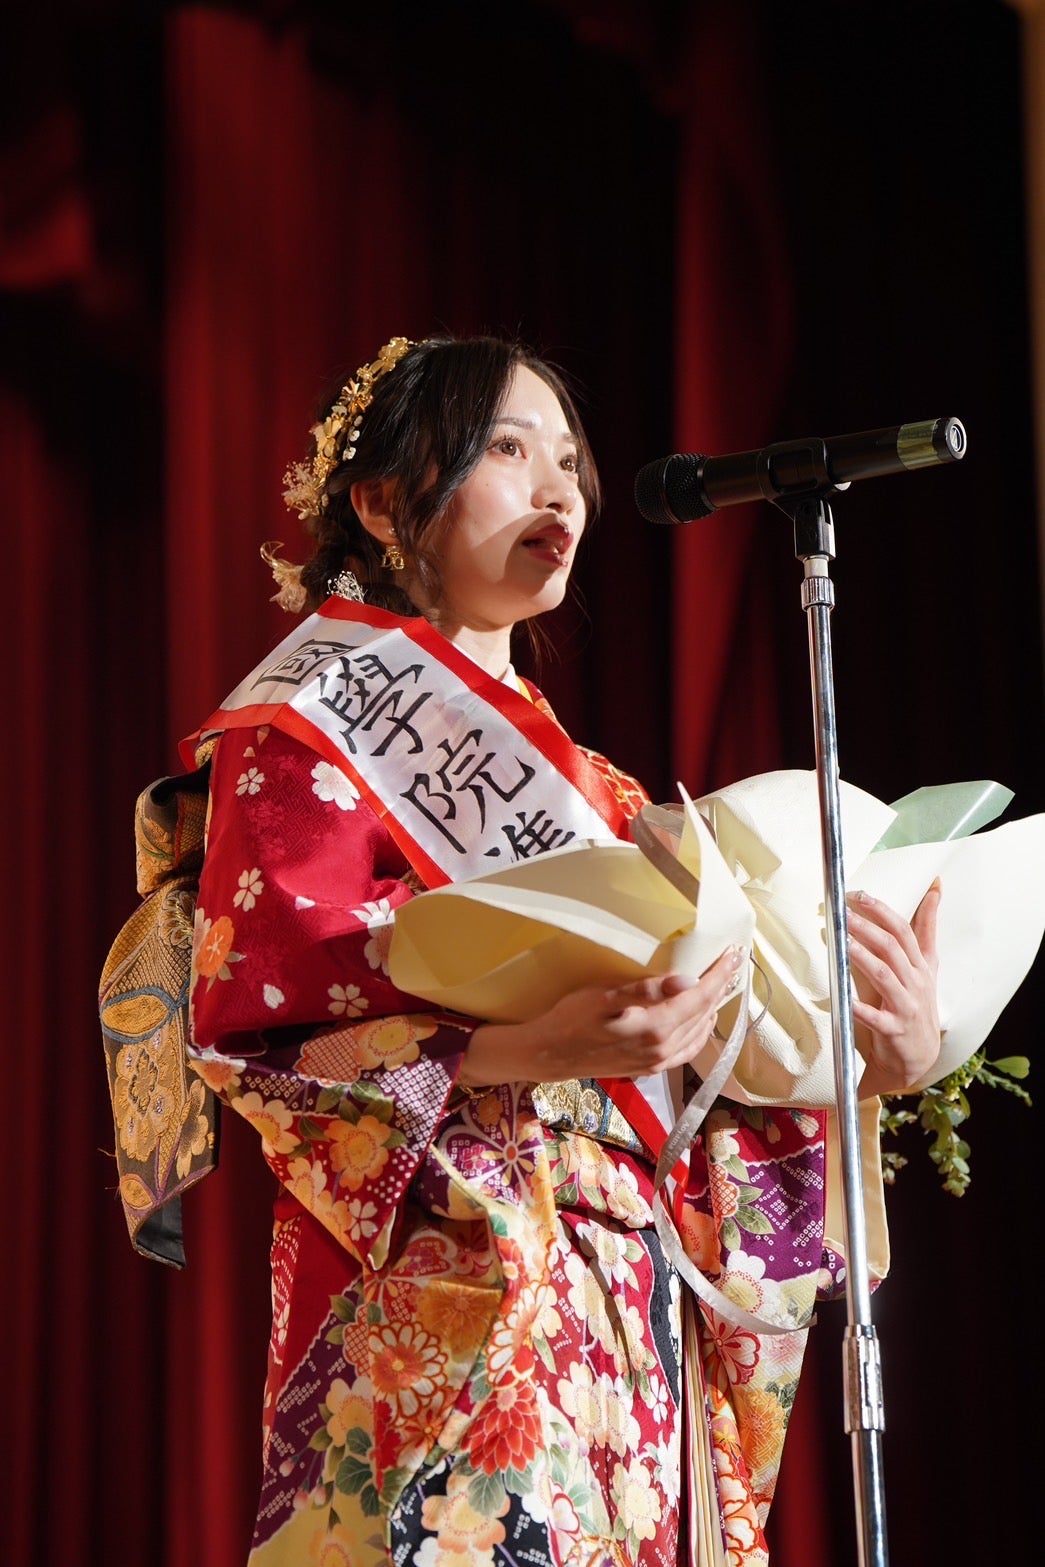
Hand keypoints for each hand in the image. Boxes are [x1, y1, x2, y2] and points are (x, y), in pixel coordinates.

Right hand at [458, 945, 746, 1086]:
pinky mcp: (649, 1069)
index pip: (701, 997)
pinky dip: (700, 1032)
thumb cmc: (572, 1018)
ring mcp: (658, 1062)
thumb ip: (647, 990)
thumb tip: (687, 980)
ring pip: (699, 1033)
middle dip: (721, 986)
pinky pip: (687, 1050)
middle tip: (732, 962)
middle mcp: (663, 1049)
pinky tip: (700, 1021)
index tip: (735, 953)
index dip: (721, 974)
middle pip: (704, 1014)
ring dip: (712, 1008)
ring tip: (720, 985)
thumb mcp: (604, 997)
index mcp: (656, 1028)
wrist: (550, 1054)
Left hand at [847, 881, 941, 1097]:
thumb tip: (933, 892)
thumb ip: (926, 930)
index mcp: (921, 966)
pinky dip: (862, 1010)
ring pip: (885, 976)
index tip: (862, 894)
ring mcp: (906, 1006)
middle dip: (868, 927)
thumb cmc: (917, 1004)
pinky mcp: (895, 1030)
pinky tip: (846, 1002)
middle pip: (893, 948)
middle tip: (844, 913)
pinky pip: (877, 1018)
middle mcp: (916, 983)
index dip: (884, 912)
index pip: (905, 931)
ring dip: (863, 957)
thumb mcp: (928, 966)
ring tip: (843, 943)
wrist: (919, 1057)